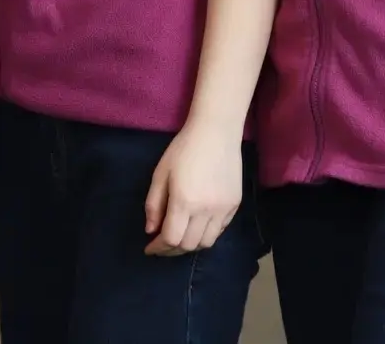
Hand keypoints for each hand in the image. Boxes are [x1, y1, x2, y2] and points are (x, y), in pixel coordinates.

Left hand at [142, 123, 241, 255]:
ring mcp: (223, 210)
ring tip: (180, 238)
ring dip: (190, 245)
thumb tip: (151, 230)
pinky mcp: (235, 206)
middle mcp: (205, 211)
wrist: (216, 133)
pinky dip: (206, 235)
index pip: (171, 238)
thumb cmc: (183, 149)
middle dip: (172, 250)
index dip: (158, 248)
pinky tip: (197, 227)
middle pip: (188, 245)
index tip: (149, 248)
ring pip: (207, 243)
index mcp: (184, 202)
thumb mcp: (160, 173)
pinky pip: (220, 231)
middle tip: (162, 245)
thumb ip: (154, 204)